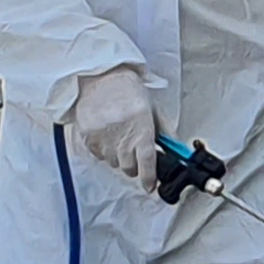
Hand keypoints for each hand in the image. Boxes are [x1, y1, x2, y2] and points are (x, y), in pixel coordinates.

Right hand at [67, 67, 158, 184]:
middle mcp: (122, 135)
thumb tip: (175, 150)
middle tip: (133, 150)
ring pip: (113, 163)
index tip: (150, 186)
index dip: (149, 178)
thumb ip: (165, 132)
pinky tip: (106, 133)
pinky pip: (98, 155)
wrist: (100, 77)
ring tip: (118, 136)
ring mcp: (103, 137)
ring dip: (118, 156)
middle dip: (134, 164)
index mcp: (141, 127)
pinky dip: (104, 150)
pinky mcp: (88, 137)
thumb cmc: (129, 90)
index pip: (147, 162)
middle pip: (129, 168)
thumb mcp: (153, 108)